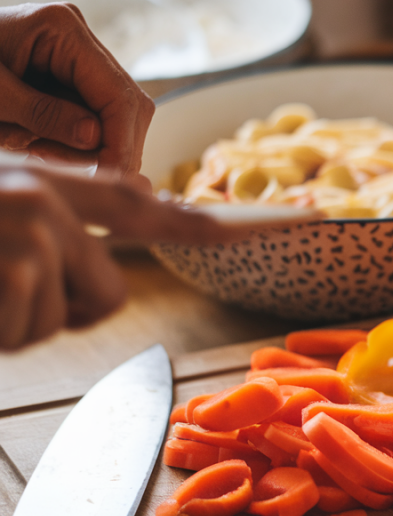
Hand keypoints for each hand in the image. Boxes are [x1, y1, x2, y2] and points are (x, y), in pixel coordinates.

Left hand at [0, 3, 153, 175]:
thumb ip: (42, 114)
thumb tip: (94, 139)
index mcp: (61, 29)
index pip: (118, 94)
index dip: (121, 142)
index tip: (110, 178)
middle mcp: (79, 37)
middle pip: (128, 104)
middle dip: (112, 146)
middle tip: (82, 175)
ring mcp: (78, 56)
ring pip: (118, 114)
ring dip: (93, 147)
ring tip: (43, 152)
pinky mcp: (71, 75)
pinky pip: (95, 116)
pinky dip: (76, 141)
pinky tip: (43, 144)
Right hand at [0, 168, 243, 350]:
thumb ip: (55, 205)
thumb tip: (143, 194)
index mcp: (38, 181)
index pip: (130, 203)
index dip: (187, 222)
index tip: (246, 227)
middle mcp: (43, 201)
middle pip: (112, 290)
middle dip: (73, 314)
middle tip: (12, 301)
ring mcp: (32, 237)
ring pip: (62, 322)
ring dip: (18, 325)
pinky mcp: (15, 274)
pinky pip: (27, 334)